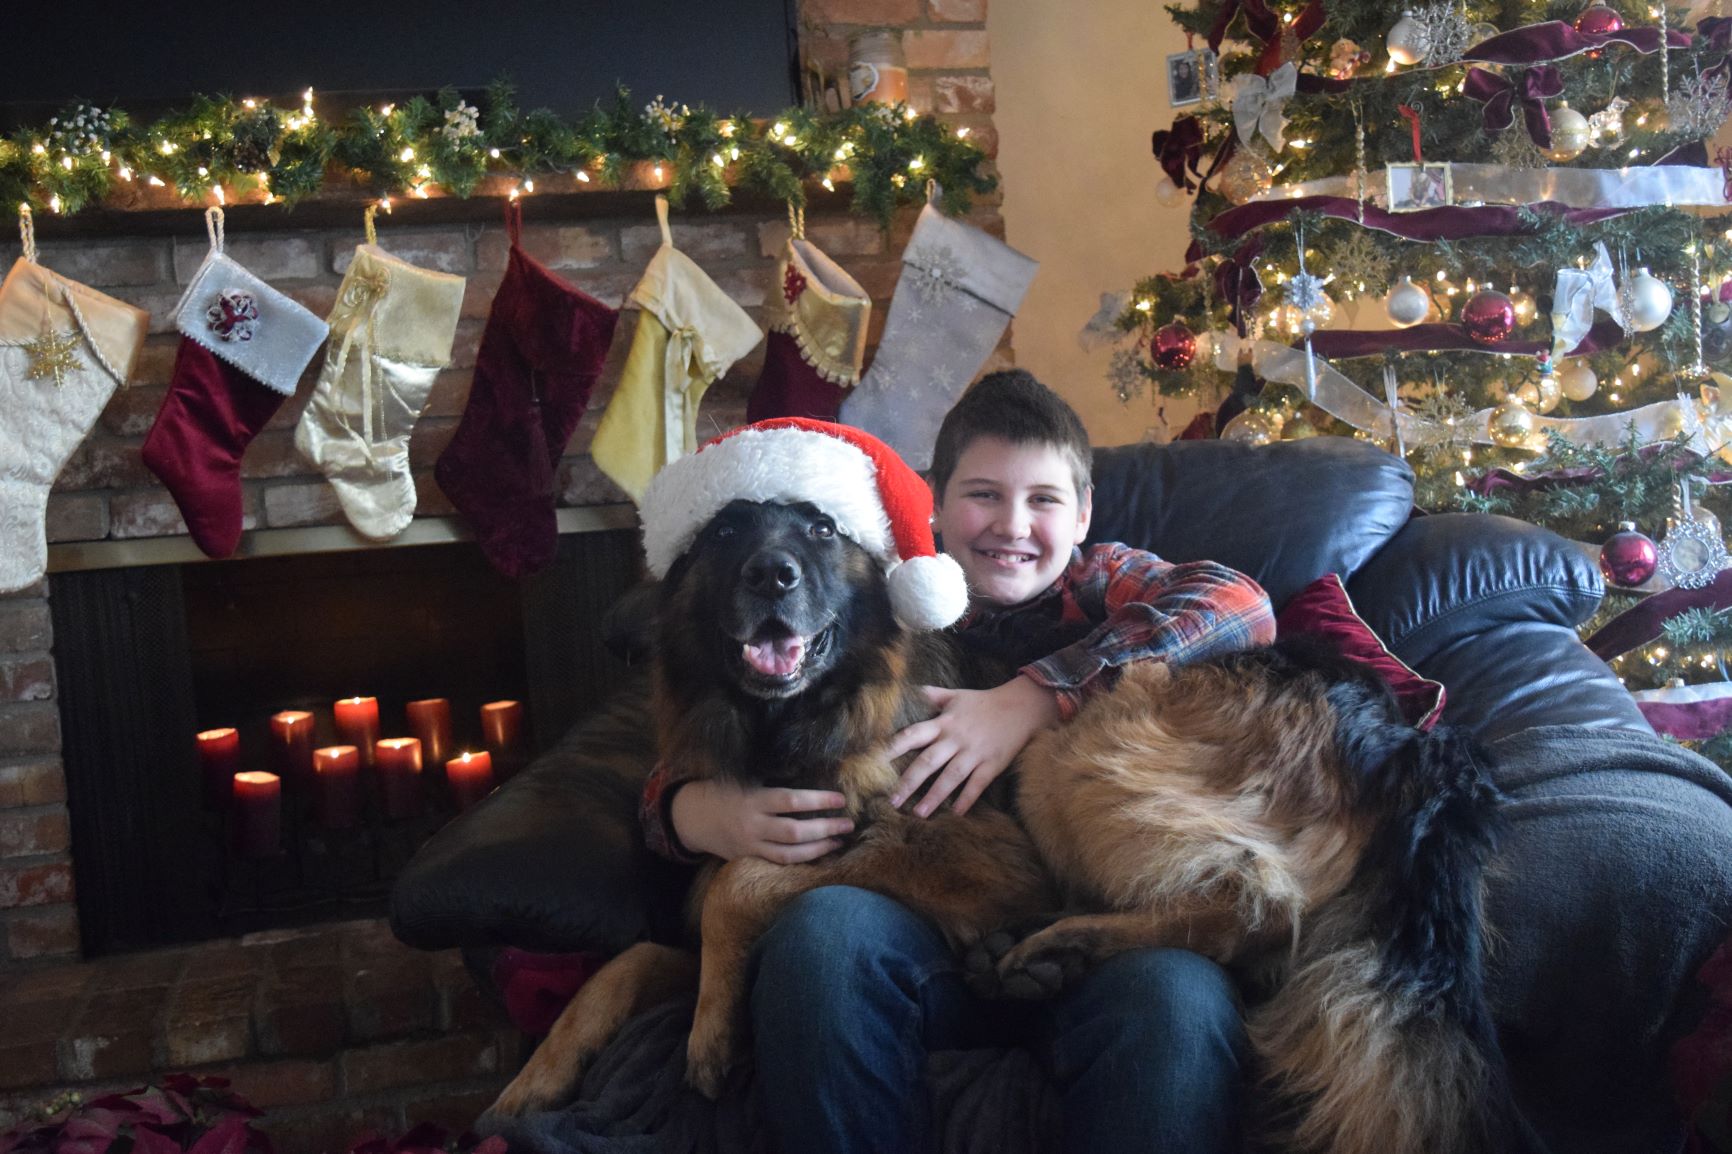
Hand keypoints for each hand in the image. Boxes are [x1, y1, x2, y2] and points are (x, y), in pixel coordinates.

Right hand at [669, 778, 853, 863]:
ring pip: (788, 854)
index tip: (841, 799)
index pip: (791, 801)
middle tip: (848, 824)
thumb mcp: (744, 779)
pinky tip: (818, 855)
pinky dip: (799, 861)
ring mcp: (749, 846)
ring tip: (838, 841)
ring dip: (817, 849)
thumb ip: (772, 783)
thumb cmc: (723, 791)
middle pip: (794, 832)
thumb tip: (811, 776)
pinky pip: (777, 864)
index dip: (818, 800)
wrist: (690, 817)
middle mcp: (752, 825)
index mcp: (753, 799)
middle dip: (825, 829)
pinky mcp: (747, 859)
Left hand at [885, 675, 1060, 817]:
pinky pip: (977, 784)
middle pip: (928, 762)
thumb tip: (909, 690)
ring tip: (918, 814)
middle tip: (892, 801)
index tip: (875, 761)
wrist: (1022, 707)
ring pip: (951, 777)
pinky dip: (967, 799)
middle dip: (909, 782)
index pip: (913, 734)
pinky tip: (956, 813)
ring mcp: (974, 752)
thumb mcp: (956, 695)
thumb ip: (932, 695)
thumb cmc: (984, 702)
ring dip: (934, 796)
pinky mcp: (992, 764)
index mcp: (944, 722)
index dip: (894, 747)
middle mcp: (956, 738)